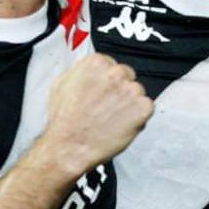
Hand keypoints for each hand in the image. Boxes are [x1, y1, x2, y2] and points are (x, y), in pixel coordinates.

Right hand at [41, 54, 153, 175]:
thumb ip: (79, 73)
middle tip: (108, 108)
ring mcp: (131, 90)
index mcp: (96, 63)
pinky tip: (121, 125)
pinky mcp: (143, 108)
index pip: (111, 65)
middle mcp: (116, 72)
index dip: (107, 82)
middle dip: (120, 91)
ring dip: (129, 104)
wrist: (70, 146)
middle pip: (126, 76)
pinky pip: (146, 108)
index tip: (102, 92)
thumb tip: (89, 71)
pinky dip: (138, 118)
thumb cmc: (64, 120)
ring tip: (112, 119)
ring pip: (137, 92)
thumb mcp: (61, 85)